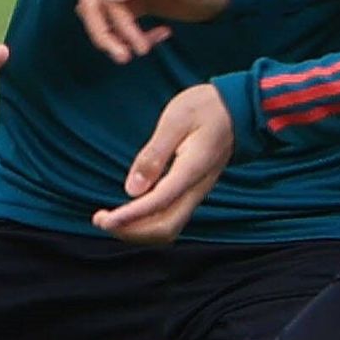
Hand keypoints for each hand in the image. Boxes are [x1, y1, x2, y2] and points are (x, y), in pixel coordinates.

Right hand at [77, 0, 231, 61]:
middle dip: (106, 35)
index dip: (118, 26)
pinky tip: (159, 36)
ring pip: (101, 14)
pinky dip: (130, 34)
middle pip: (93, 4)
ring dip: (114, 37)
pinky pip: (117, 20)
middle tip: (126, 58)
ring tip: (142, 50)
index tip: (140, 48)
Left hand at [93, 82, 235, 243]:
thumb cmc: (206, 107)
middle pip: (165, 228)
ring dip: (137, 231)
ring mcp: (196, 193)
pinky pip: (170, 218)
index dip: (130, 216)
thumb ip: (154, 155)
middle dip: (131, 232)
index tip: (105, 220)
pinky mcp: (192, 191)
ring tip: (109, 219)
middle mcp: (196, 189)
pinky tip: (128, 213)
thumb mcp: (175, 120)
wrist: (239, 109)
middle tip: (100, 220)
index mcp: (192, 169)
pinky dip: (146, 223)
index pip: (159, 203)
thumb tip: (132, 189)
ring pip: (168, 228)